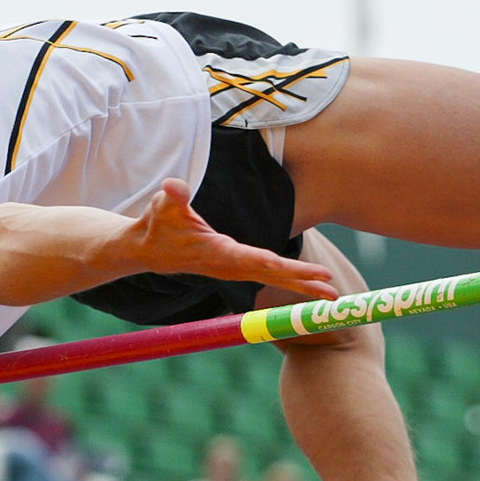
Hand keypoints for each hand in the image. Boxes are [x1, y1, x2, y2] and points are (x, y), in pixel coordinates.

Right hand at [122, 180, 336, 298]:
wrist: (147, 250)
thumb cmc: (157, 225)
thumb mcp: (162, 206)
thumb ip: (172, 197)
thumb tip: (174, 185)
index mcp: (219, 253)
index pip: (256, 261)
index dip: (283, 267)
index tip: (306, 272)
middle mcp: (230, 266)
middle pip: (273, 275)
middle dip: (303, 282)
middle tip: (332, 291)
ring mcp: (234, 269)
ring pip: (274, 278)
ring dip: (302, 285)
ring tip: (332, 294)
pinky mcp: (236, 267)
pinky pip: (269, 275)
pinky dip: (291, 280)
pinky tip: (310, 284)